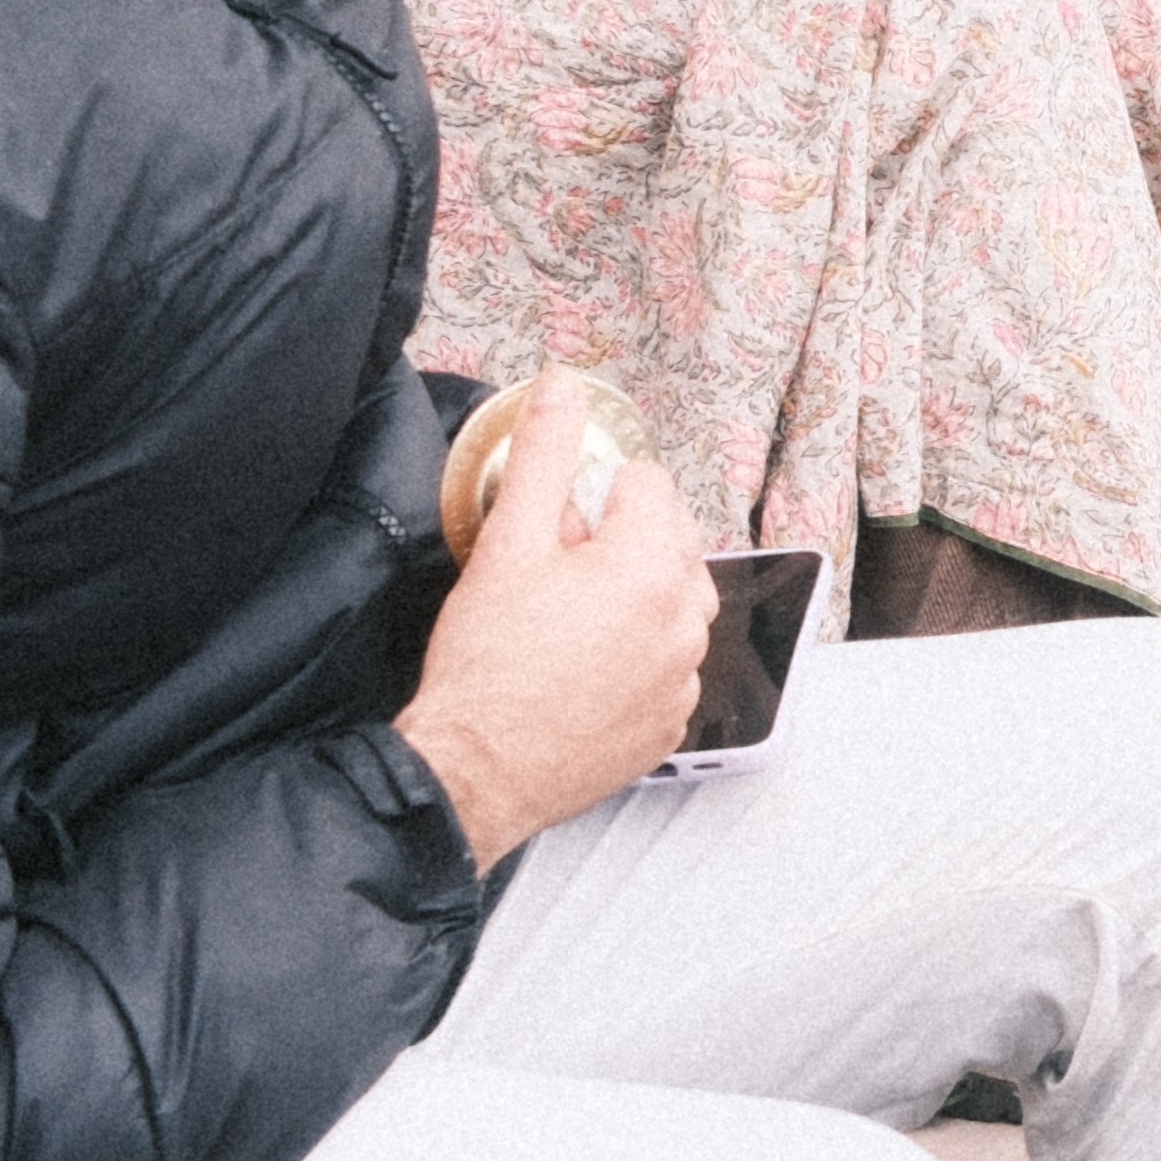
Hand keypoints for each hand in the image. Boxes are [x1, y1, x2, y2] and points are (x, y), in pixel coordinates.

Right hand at [393, 409, 708, 865]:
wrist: (476, 771)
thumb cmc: (487, 666)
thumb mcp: (507, 543)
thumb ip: (543, 454)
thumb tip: (561, 389)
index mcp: (651, 566)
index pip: (648, 484)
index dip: (594, 495)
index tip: (556, 526)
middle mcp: (683, 622)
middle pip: (669, 542)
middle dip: (621, 542)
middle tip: (556, 571)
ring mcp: (681, 680)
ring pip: (672, 606)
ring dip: (632, 599)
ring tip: (566, 620)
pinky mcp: (669, 726)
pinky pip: (665, 667)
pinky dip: (635, 657)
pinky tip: (581, 667)